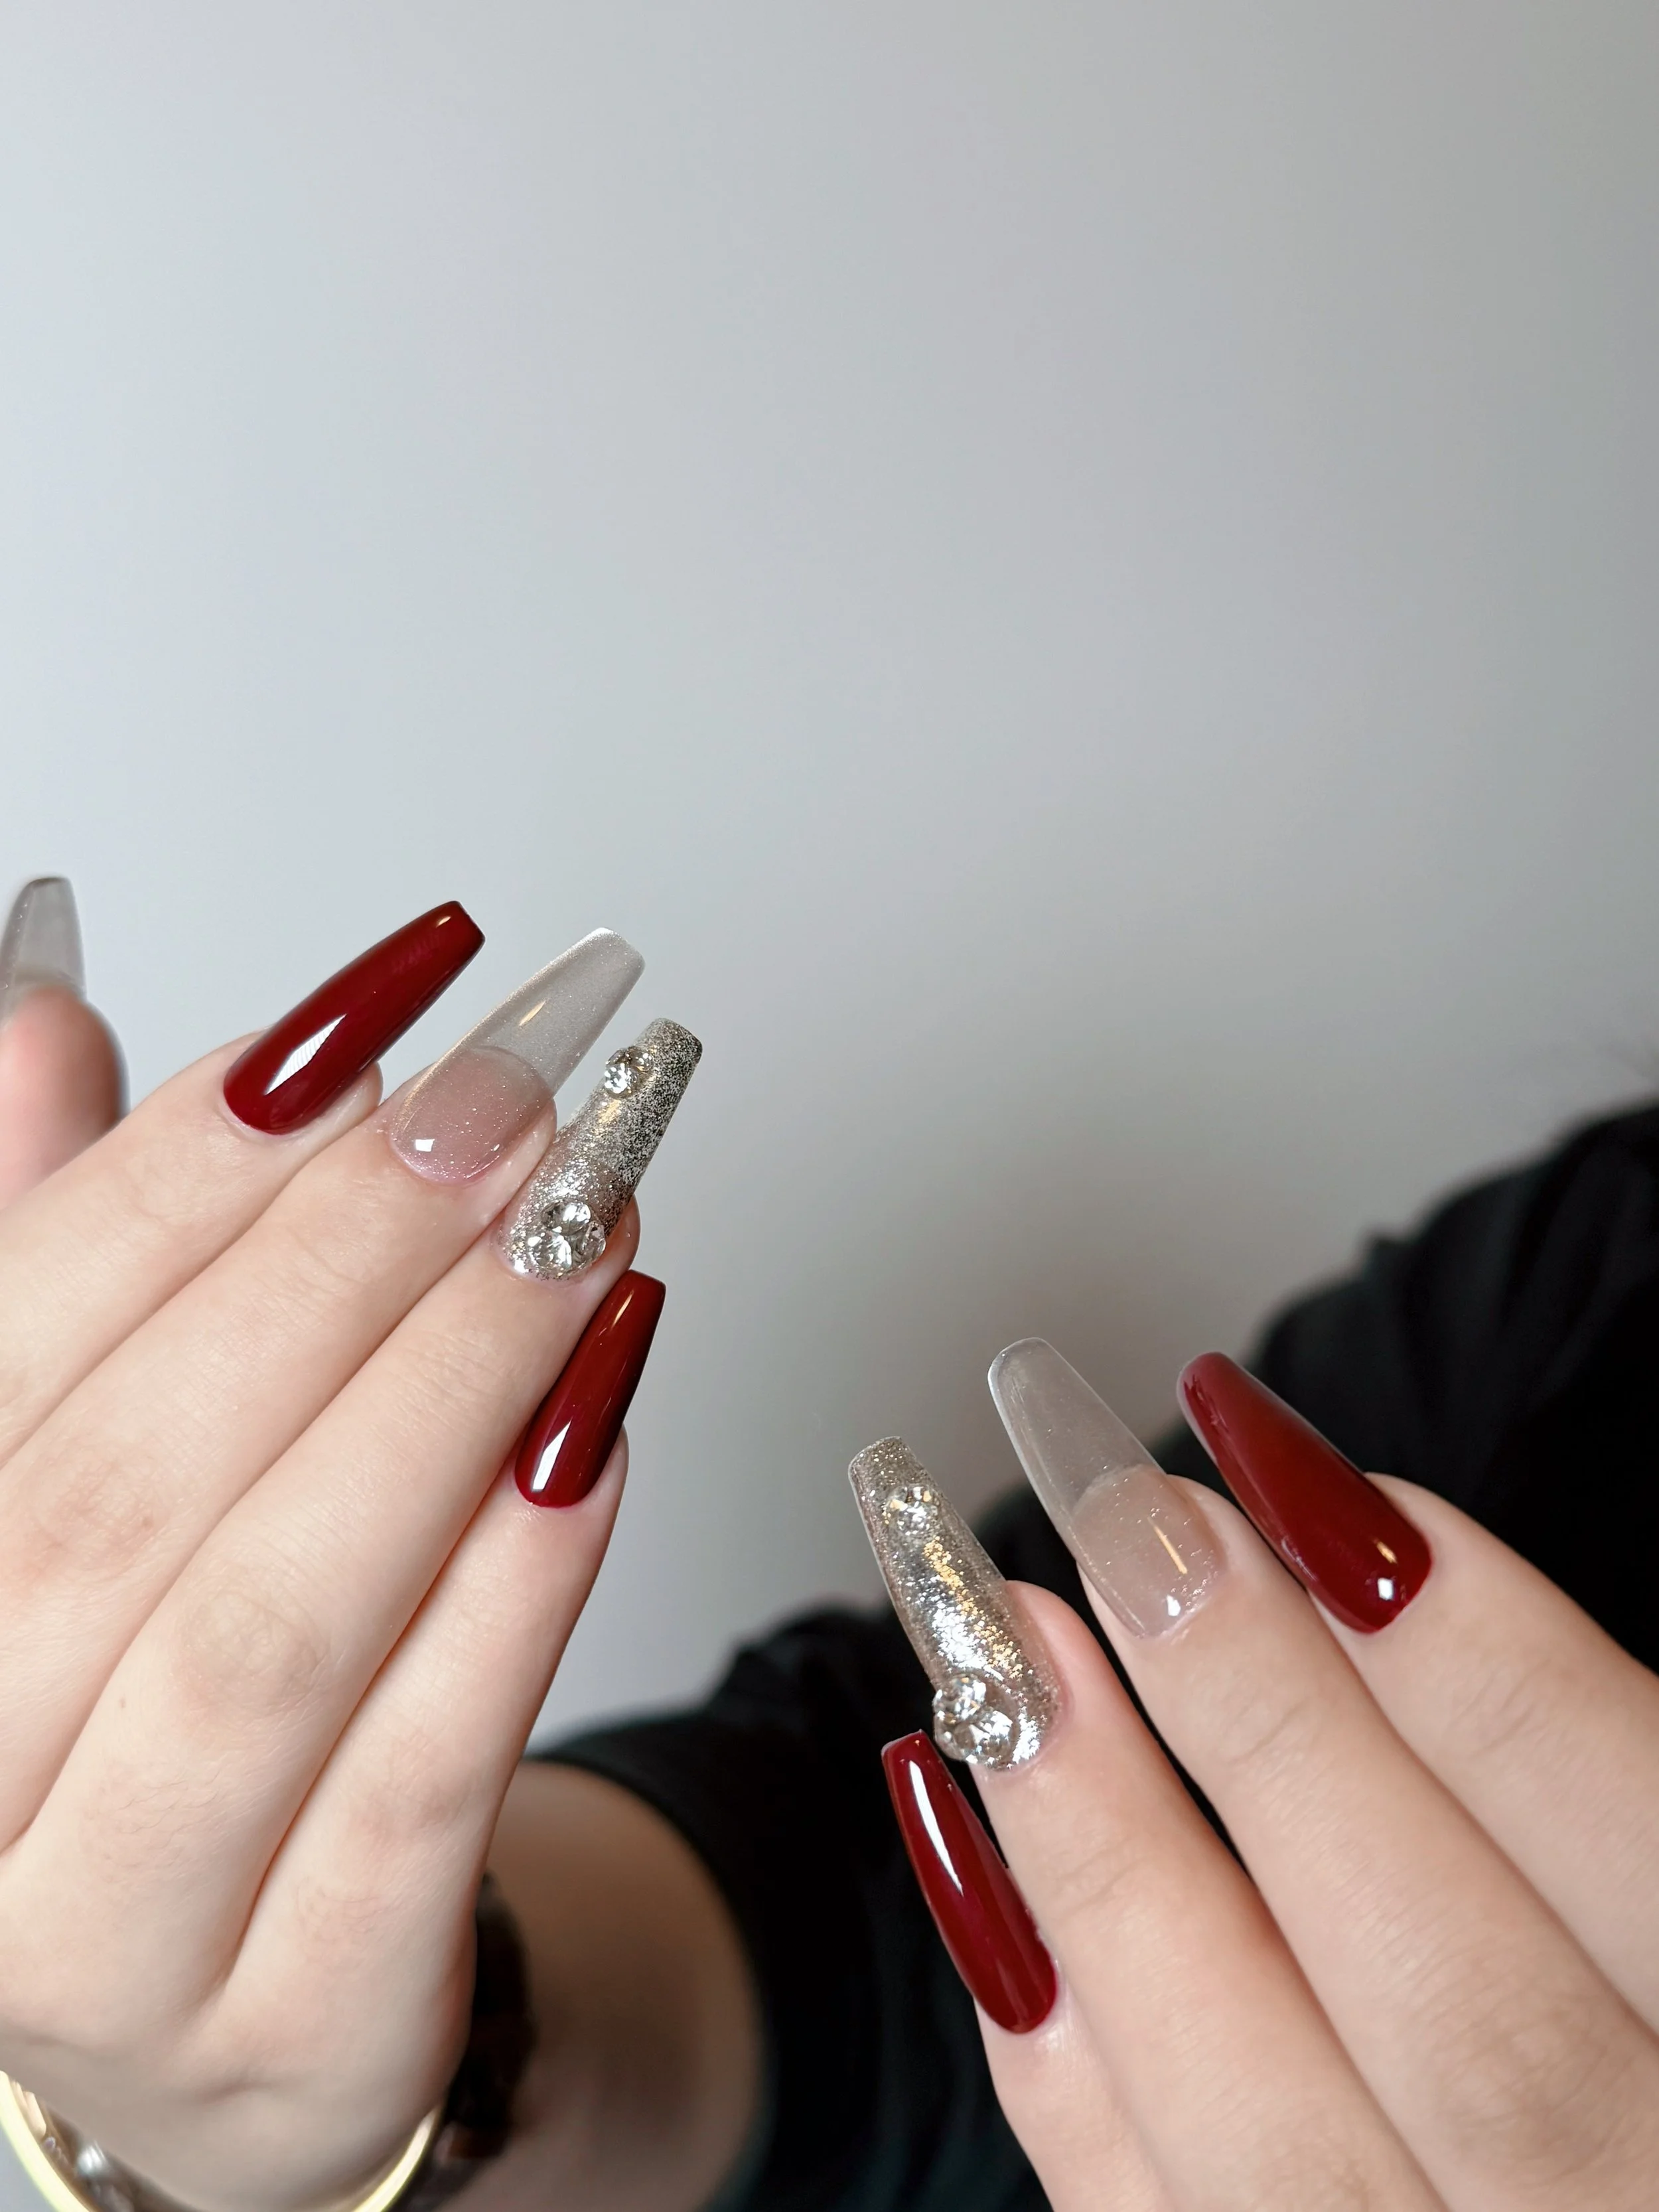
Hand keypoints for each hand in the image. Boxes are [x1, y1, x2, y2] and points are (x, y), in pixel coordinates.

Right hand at [0, 894, 683, 2211]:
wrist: (238, 1993)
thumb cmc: (150, 1694)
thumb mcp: (79, 1464)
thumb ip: (57, 1262)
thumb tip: (46, 1011)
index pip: (18, 1343)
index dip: (194, 1156)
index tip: (372, 1014)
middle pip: (142, 1485)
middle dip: (348, 1258)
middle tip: (514, 1108)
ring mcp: (100, 1949)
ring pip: (270, 1630)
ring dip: (449, 1396)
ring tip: (584, 1233)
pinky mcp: (294, 2035)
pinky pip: (416, 1787)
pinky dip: (515, 1589)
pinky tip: (595, 1430)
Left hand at [867, 1342, 1658, 2210]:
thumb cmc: (1623, 2010)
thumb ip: (1586, 1777)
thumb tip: (1348, 1554)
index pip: (1645, 1865)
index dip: (1478, 1663)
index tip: (1302, 1482)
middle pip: (1456, 2007)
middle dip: (1269, 1731)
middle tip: (1127, 1519)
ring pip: (1269, 2128)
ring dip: (1110, 1860)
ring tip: (1002, 1649)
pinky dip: (1047, 2033)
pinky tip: (965, 1839)